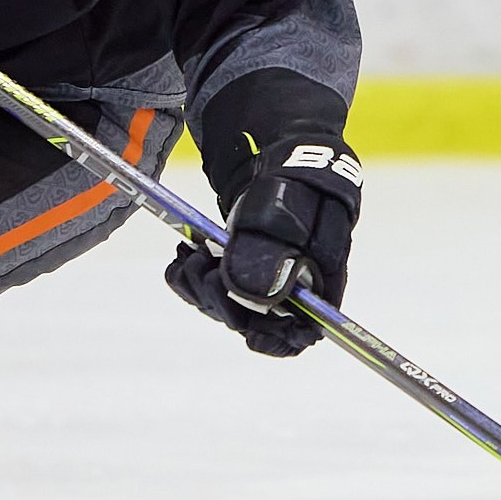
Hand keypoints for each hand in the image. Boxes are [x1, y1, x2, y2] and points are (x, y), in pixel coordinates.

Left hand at [165, 137, 361, 355]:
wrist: (283, 157)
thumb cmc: (300, 185)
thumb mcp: (290, 216)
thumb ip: (276, 257)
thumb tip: (255, 298)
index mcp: (315, 283)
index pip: (301, 333)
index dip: (278, 342)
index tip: (252, 336)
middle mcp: (288, 289)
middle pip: (251, 321)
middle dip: (220, 299)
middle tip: (203, 265)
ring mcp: (260, 280)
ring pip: (224, 306)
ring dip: (200, 286)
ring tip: (190, 254)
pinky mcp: (236, 268)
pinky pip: (208, 289)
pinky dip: (190, 276)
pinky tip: (185, 253)